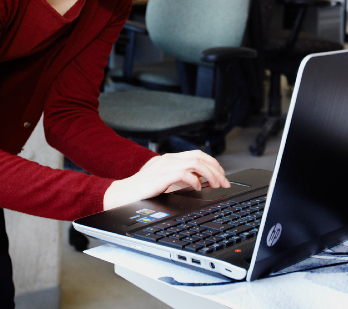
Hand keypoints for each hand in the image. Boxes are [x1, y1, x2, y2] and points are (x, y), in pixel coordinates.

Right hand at [103, 151, 229, 210]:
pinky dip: (195, 180)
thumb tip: (199, 181)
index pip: (197, 154)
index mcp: (169, 159)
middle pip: (200, 157)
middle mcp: (169, 159)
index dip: (212, 163)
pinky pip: (185, 174)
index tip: (222, 174)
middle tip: (225, 182)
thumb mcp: (164, 181)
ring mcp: (165, 166)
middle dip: (216, 170)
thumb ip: (179, 178)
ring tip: (216, 185)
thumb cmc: (142, 190)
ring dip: (210, 174)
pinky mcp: (162, 176)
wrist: (123, 194)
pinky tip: (198, 188)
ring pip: (196, 163)